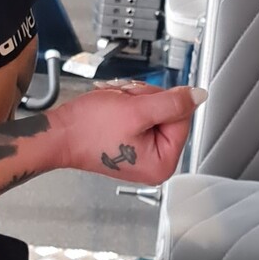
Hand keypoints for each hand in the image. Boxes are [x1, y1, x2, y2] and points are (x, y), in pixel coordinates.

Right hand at [53, 81, 204, 184]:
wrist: (60, 133)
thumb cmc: (89, 128)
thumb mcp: (137, 110)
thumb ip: (172, 103)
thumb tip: (199, 96)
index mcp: (163, 163)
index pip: (182, 117)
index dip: (161, 101)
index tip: (139, 103)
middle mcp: (157, 163)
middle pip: (170, 114)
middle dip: (146, 100)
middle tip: (124, 104)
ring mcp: (145, 155)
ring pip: (155, 110)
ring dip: (135, 100)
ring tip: (116, 107)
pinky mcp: (134, 145)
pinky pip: (142, 116)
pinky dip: (129, 107)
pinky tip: (114, 110)